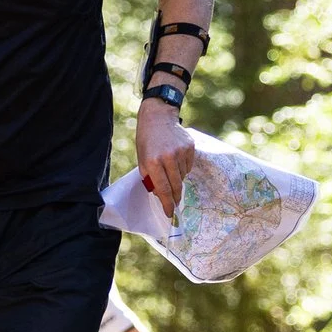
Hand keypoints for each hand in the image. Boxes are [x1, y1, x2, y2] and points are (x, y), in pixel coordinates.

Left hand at [135, 99, 194, 217]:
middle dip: (175, 197)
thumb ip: (150, 178)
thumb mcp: (142, 159)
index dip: (167, 203)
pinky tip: (176, 159)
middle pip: (176, 186)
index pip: (163, 189)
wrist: (158, 117)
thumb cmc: (147, 140)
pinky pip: (188, 166)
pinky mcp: (190, 147)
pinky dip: (183, 168)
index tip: (170, 213)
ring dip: (177, 179)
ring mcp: (181, 152)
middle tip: (174, 203)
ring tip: (170, 169)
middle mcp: (168, 158)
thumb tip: (161, 195)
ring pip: (183, 176)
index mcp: (153, 162)